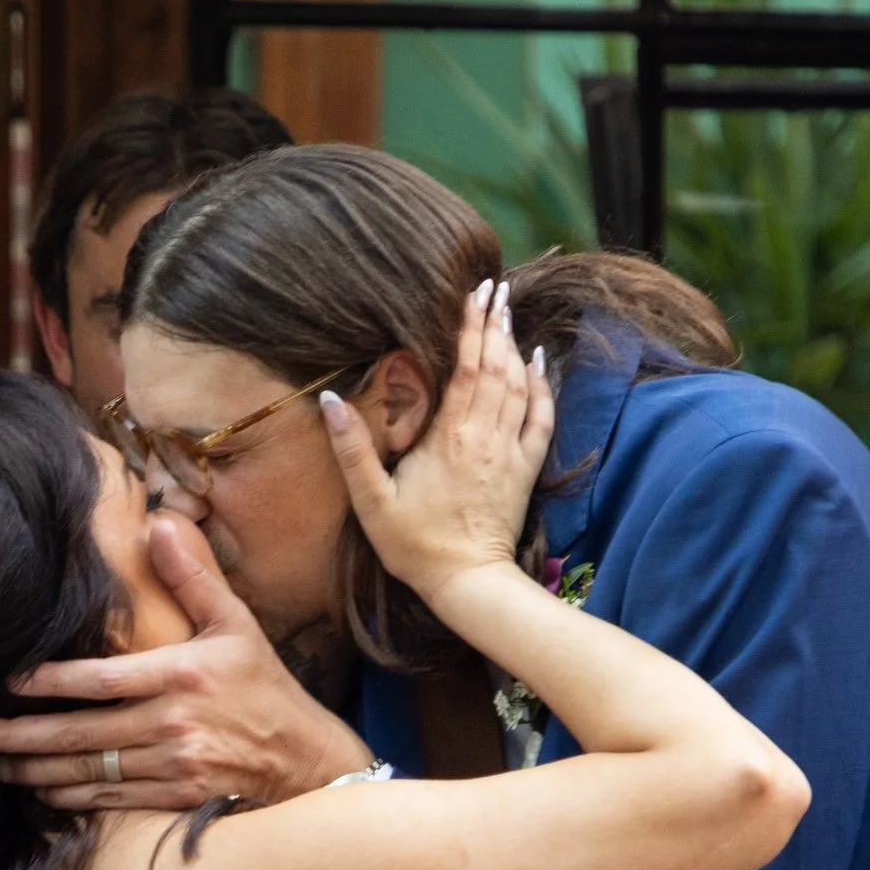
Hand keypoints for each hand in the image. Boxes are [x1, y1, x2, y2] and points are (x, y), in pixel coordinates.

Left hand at [0, 512, 373, 809]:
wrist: (307, 760)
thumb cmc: (265, 688)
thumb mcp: (236, 624)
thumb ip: (192, 576)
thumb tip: (161, 520)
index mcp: (182, 675)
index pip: (100, 679)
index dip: (48, 682)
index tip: (6, 682)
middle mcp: (174, 724)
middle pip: (79, 735)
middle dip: (19, 737)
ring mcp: (174, 767)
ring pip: (88, 774)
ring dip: (36, 772)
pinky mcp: (177, 800)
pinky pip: (111, 804)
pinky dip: (72, 800)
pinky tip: (44, 792)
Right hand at [321, 280, 554, 622]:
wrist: (467, 582)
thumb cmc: (415, 545)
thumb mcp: (371, 502)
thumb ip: (351, 450)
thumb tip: (329, 400)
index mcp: (447, 437)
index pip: (464, 367)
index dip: (470, 326)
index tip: (474, 291)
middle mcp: (483, 437)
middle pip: (495, 367)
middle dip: (494, 324)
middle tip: (494, 287)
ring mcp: (508, 453)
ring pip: (517, 387)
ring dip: (514, 346)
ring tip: (508, 312)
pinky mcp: (524, 471)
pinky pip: (540, 420)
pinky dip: (541, 388)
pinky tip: (537, 364)